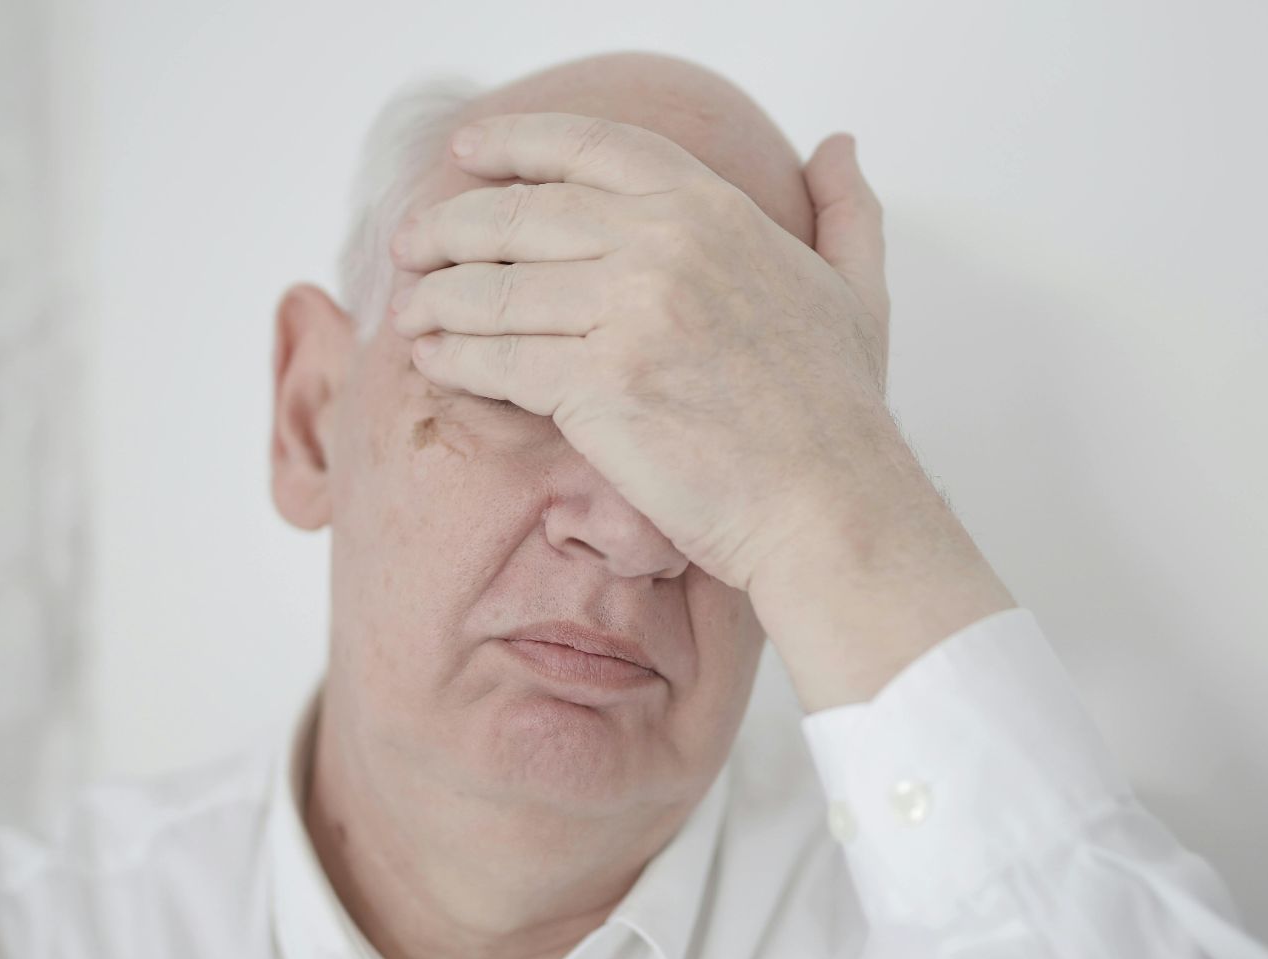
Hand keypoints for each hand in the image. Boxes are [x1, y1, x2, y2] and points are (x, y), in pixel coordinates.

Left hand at [388, 111, 902, 591]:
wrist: (828, 505)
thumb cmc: (839, 411)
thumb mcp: (857, 287)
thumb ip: (845, 208)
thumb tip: (838, 145)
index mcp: (714, 209)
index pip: (590, 147)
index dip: (517, 144)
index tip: (468, 153)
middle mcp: (665, 245)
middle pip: (523, 214)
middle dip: (452, 226)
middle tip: (412, 244)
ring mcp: (629, 313)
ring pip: (496, 288)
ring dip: (437, 297)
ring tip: (410, 308)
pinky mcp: (598, 386)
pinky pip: (499, 359)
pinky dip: (454, 357)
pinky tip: (433, 359)